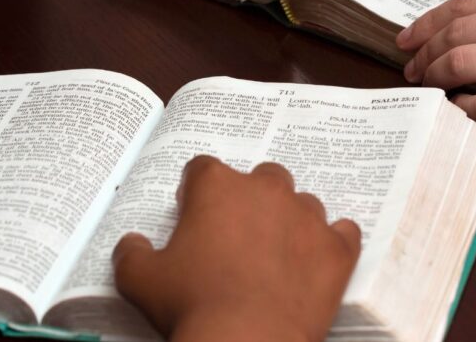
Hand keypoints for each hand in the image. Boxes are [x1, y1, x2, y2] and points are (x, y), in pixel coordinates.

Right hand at [112, 156, 360, 341]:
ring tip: (275, 254)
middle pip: (260, 177)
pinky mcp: (337, 249)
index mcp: (217, 186)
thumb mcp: (140, 280)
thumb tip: (132, 244)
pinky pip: (343, 232)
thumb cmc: (192, 305)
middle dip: (249, 200)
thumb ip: (131, 252)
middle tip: (236, 237)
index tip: (193, 216)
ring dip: (290, 220)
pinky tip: (317, 260)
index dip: (196, 193)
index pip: (202, 169)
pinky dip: (331, 243)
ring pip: (302, 203)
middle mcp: (265, 189)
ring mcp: (307, 217)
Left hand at [397, 0, 475, 125]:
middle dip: (422, 55)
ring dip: (434, 79)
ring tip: (425, 89)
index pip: (461, 5)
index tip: (408, 38)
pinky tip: (459, 111)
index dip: (426, 23)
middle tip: (409, 70)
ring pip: (460, 65)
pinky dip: (464, 109)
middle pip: (453, 35)